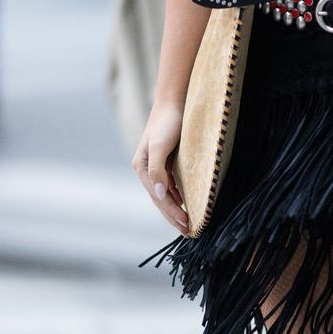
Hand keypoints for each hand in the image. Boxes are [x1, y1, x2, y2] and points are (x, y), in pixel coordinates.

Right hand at [133, 98, 188, 232]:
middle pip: (161, 200)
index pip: (159, 198)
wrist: (174, 100)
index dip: (173, 213)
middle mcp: (147, 169)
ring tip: (188, 224)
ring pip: (166, 194)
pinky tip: (187, 204)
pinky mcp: (167, 161)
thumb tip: (160, 195)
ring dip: (176, 210)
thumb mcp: (161, 146)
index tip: (187, 226)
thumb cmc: (168, 122)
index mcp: (142, 167)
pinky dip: (179, 197)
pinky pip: (172, 185)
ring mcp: (157, 166)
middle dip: (174, 217)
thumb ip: (158, 170)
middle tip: (190, 233)